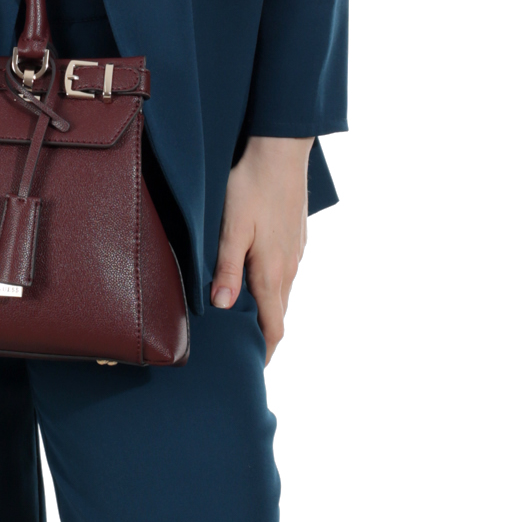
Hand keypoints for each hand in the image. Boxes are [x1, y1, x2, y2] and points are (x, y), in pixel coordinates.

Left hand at [211, 136, 311, 363]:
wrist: (281, 152)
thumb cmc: (251, 187)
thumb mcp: (232, 228)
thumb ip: (228, 269)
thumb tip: (224, 307)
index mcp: (272, 272)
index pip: (274, 327)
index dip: (264, 352)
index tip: (252, 368)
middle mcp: (289, 268)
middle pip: (279, 314)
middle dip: (263, 336)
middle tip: (242, 349)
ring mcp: (296, 253)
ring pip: (283, 292)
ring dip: (267, 310)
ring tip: (244, 319)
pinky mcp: (297, 238)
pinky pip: (286, 273)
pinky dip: (272, 287)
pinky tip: (255, 279)